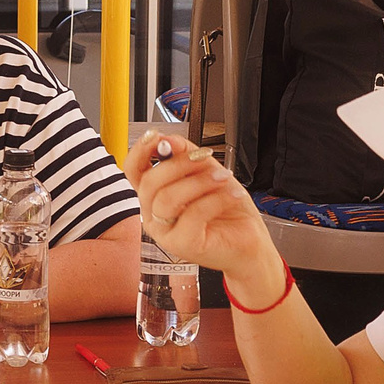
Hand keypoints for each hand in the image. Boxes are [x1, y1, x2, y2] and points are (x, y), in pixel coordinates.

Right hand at [120, 136, 276, 291]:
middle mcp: (154, 215)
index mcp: (154, 196)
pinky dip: (216, 199)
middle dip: (179, 164)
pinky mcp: (183, 245)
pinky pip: (193, 214)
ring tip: (223, 177)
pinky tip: (232, 194)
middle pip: (150, 183)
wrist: (248, 242)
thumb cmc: (227, 210)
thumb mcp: (206, 172)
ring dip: (200, 182)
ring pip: (168, 199)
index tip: (157, 137)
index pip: (134, 171)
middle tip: (205, 158)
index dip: (140, 151)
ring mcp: (165, 233)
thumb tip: (168, 140)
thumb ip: (186, 154)